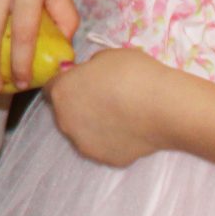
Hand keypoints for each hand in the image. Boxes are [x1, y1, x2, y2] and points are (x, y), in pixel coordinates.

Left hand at [43, 47, 174, 167]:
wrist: (163, 107)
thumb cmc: (133, 74)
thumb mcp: (105, 57)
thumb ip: (89, 69)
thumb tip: (89, 77)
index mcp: (60, 93)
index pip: (51, 88)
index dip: (66, 84)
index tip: (81, 82)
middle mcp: (65, 121)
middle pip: (65, 112)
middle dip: (78, 105)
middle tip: (103, 98)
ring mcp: (84, 144)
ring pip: (82, 132)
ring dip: (93, 125)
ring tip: (119, 116)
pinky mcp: (105, 159)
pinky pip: (103, 146)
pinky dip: (112, 140)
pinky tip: (130, 130)